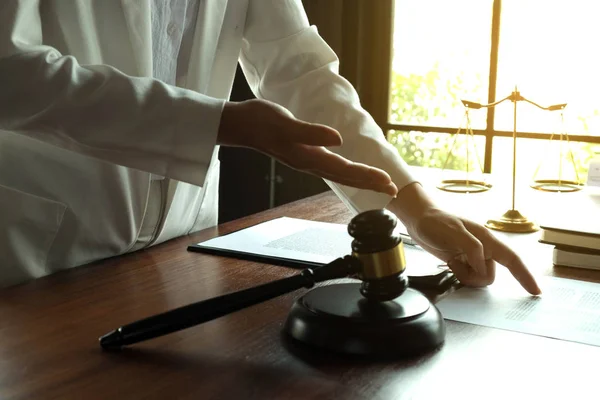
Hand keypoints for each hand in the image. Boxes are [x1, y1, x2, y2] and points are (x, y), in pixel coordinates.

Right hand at [217, 99, 397, 196]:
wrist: (242, 125)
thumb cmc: (261, 121)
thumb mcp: (285, 123)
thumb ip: (310, 132)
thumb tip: (337, 139)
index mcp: (308, 157)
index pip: (345, 170)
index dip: (367, 176)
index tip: (388, 181)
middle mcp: (310, 163)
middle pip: (346, 177)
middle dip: (371, 184)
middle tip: (394, 190)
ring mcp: (307, 161)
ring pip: (340, 175)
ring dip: (362, 180)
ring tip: (380, 184)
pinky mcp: (305, 155)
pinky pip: (333, 169)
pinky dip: (348, 172)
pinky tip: (353, 172)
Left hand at [388, 184, 540, 294]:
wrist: (418, 220)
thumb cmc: (436, 222)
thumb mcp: (454, 232)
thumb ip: (472, 249)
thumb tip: (483, 267)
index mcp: (487, 239)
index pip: (512, 259)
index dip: (525, 276)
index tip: (536, 292)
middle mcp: (483, 249)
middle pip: (490, 275)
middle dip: (474, 277)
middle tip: (456, 265)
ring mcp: (473, 256)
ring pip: (479, 278)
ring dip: (465, 276)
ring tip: (452, 262)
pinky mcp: (462, 261)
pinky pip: (468, 277)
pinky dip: (460, 275)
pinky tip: (450, 263)